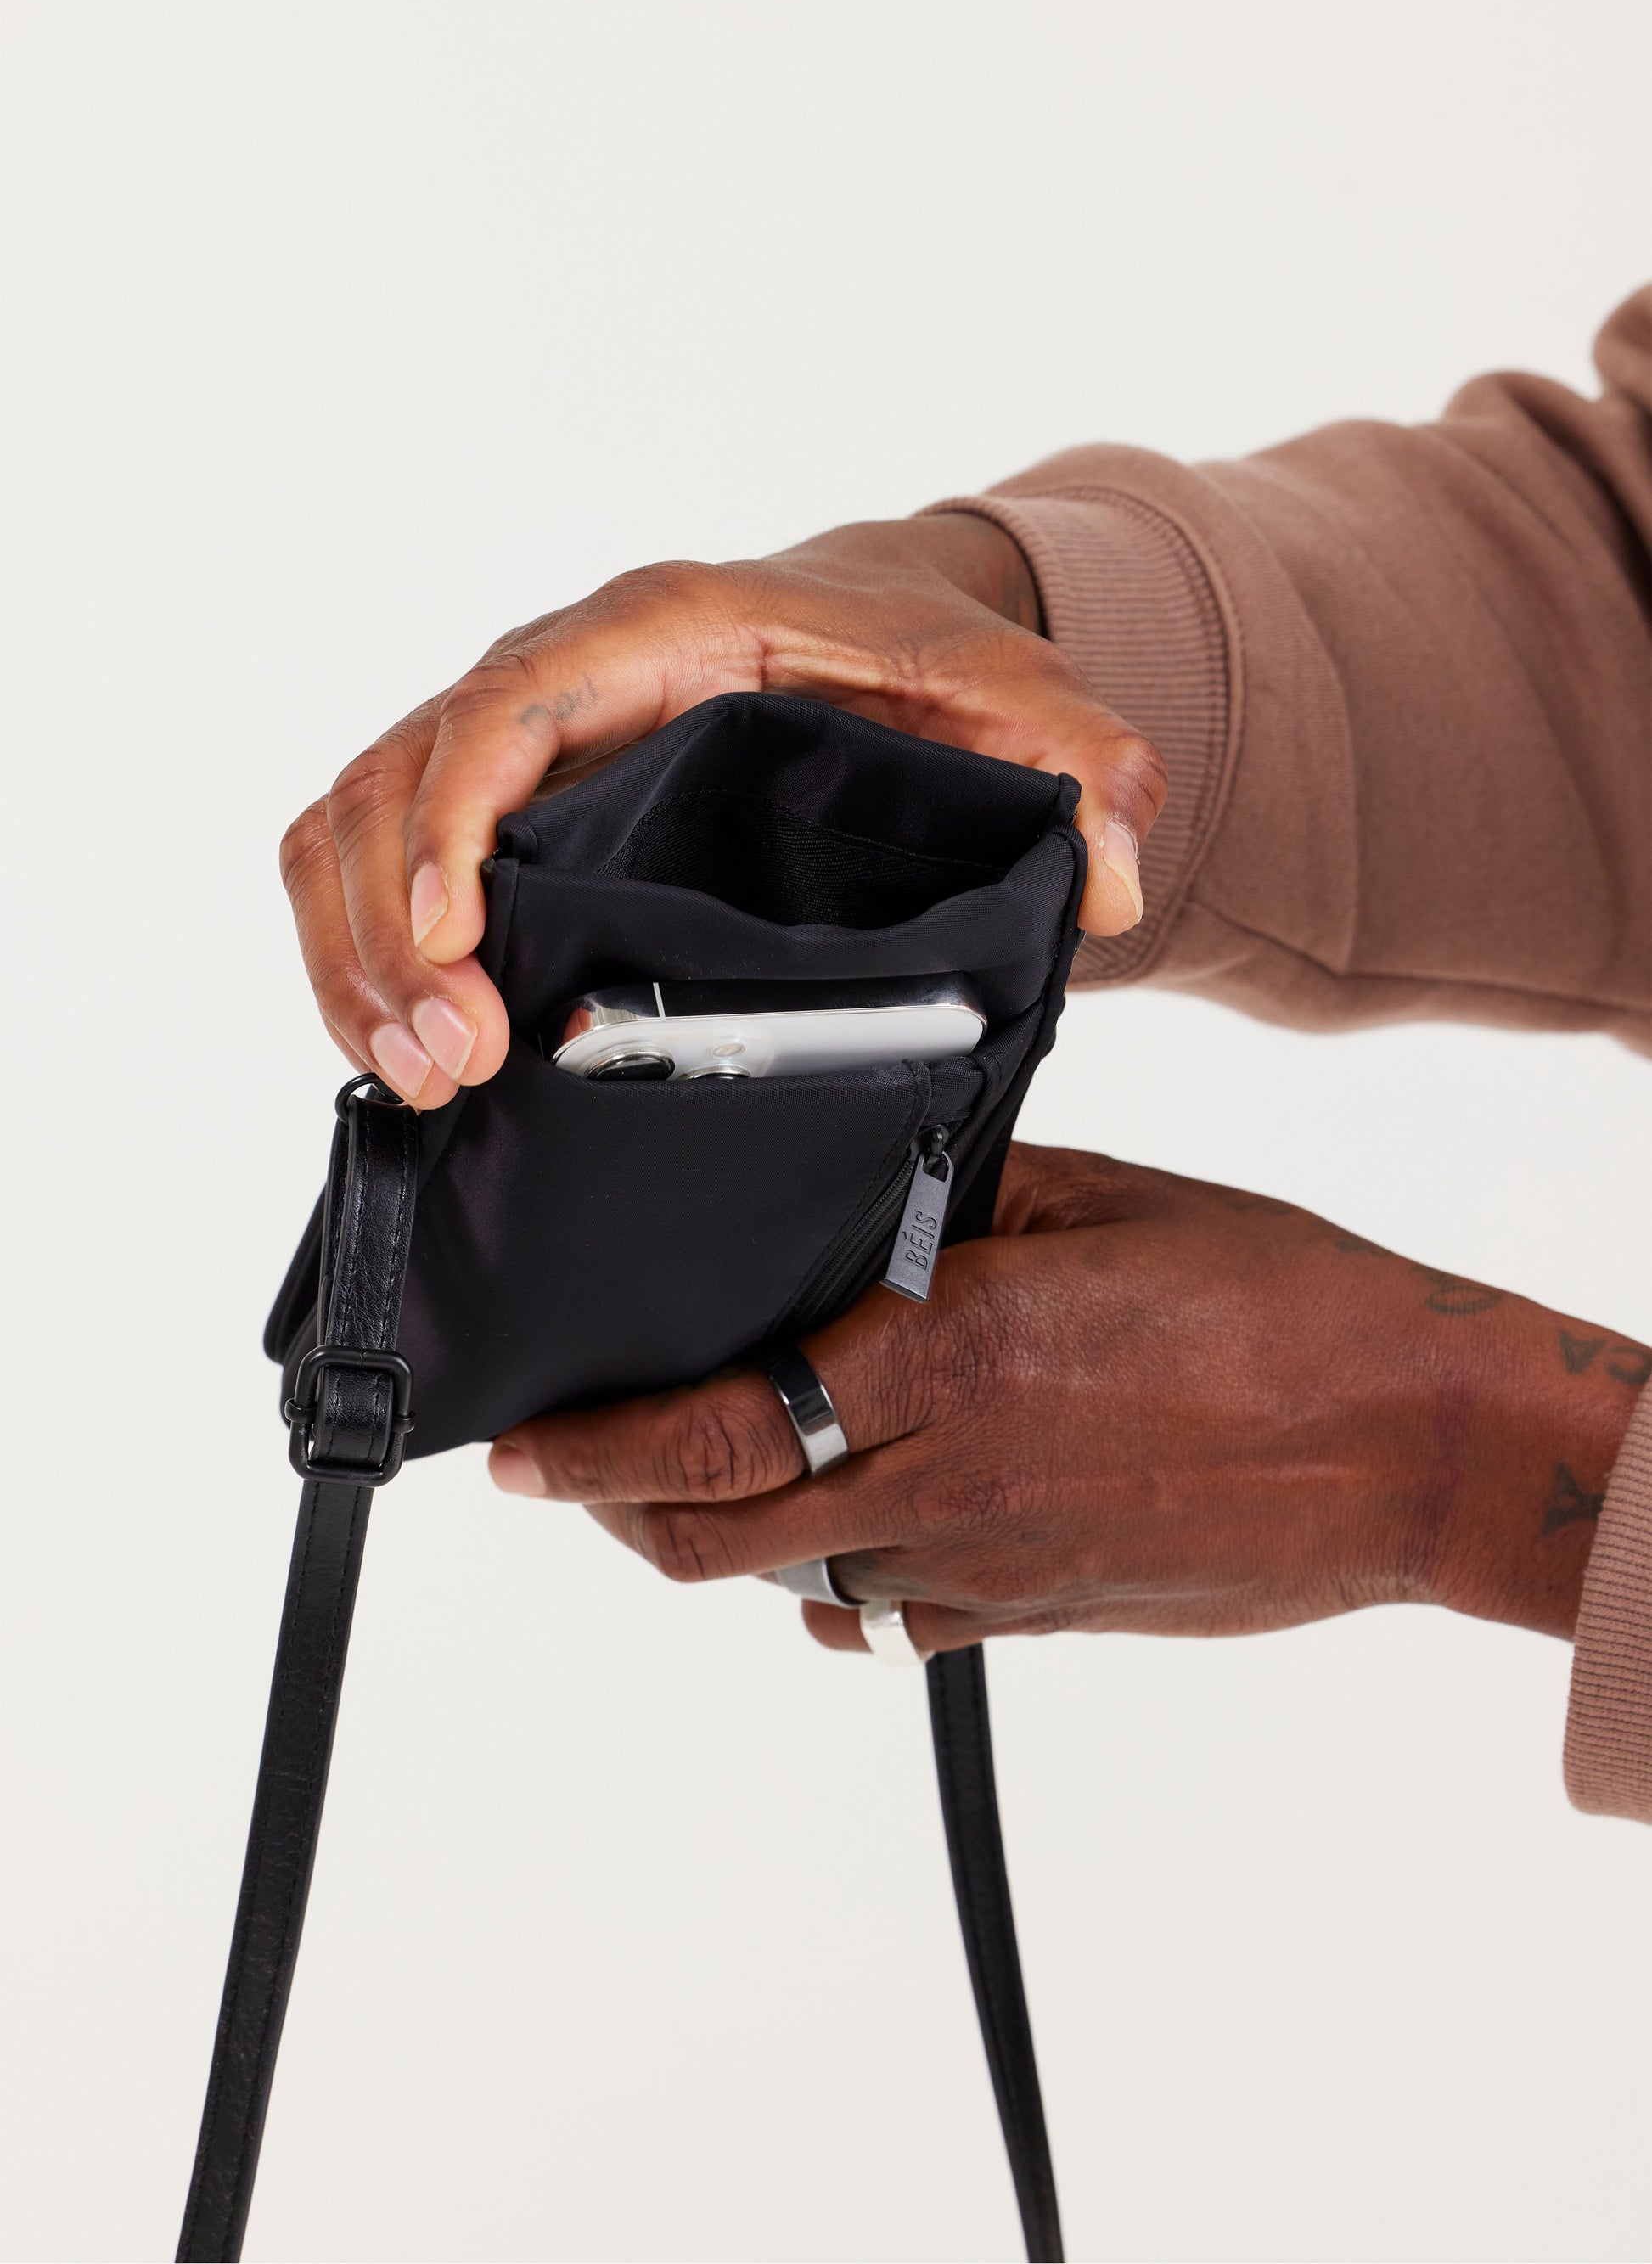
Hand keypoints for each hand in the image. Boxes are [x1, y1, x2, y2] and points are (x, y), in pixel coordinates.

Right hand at [279, 515, 1165, 1105]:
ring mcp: (504, 750)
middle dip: (383, 931)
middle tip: (446, 1071)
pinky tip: (412, 1065)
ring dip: (352, 962)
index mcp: (653, 633)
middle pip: (389, 782)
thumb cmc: (922, 660)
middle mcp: (549, 679)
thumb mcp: (1020, 699)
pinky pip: (364, 875)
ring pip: (346, 831)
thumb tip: (1118, 882)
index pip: (505, 707)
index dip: (452, 818)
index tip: (452, 942)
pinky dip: (358, 964)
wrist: (875, 640)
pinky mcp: (489, 817)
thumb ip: (1084, 765)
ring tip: (419, 1089)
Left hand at [487, 1143, 1648, 1653]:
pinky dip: (841, 1581)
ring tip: (713, 1472)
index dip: (592, 1456)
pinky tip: (855, 1524)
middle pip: (717, 1539)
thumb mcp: (1102, 1199)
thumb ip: (965, 1200)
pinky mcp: (1039, 1618)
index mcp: (943, 1360)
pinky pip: (893, 1620)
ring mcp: (989, 1569)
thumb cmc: (1277, 1300)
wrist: (1414, 1444)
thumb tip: (878, 1191)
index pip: (712, 1433)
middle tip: (580, 1472)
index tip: (518, 1458)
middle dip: (623, 1513)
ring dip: (733, 1537)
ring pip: (797, 1583)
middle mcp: (942, 1483)